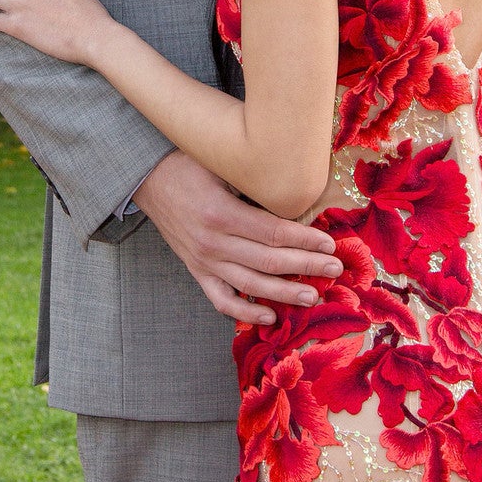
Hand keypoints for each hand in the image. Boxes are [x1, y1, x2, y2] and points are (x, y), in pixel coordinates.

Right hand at [131, 151, 341, 327]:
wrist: (147, 179)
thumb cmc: (187, 165)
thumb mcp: (220, 166)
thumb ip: (253, 185)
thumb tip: (296, 197)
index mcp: (221, 213)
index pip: (274, 233)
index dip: (305, 240)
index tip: (329, 244)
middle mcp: (213, 242)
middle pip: (269, 261)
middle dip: (306, 266)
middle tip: (334, 269)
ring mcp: (203, 261)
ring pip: (251, 285)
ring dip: (285, 293)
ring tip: (312, 295)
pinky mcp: (196, 270)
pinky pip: (221, 299)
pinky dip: (245, 312)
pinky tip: (270, 316)